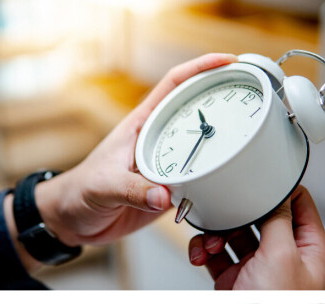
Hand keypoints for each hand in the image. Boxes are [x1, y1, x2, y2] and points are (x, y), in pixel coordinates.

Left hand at [5, 53, 237, 270]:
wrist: (73, 220)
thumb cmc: (79, 193)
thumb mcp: (103, 187)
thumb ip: (132, 190)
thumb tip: (164, 195)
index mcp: (142, 126)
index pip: (174, 86)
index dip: (200, 69)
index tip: (227, 62)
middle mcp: (158, 140)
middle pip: (197, 111)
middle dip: (224, 100)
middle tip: (251, 98)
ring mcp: (167, 164)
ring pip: (204, 146)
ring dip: (224, 143)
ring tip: (252, 138)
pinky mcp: (172, 189)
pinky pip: (201, 179)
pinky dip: (217, 180)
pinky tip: (232, 180)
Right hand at [188, 185, 324, 289]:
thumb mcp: (284, 254)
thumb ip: (279, 219)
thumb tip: (276, 192)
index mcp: (309, 246)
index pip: (299, 203)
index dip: (279, 188)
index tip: (259, 176)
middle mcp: (286, 254)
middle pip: (262, 215)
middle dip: (239, 211)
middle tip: (225, 207)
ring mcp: (259, 266)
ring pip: (235, 232)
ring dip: (219, 232)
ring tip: (210, 241)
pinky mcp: (236, 277)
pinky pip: (218, 253)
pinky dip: (206, 250)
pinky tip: (201, 255)